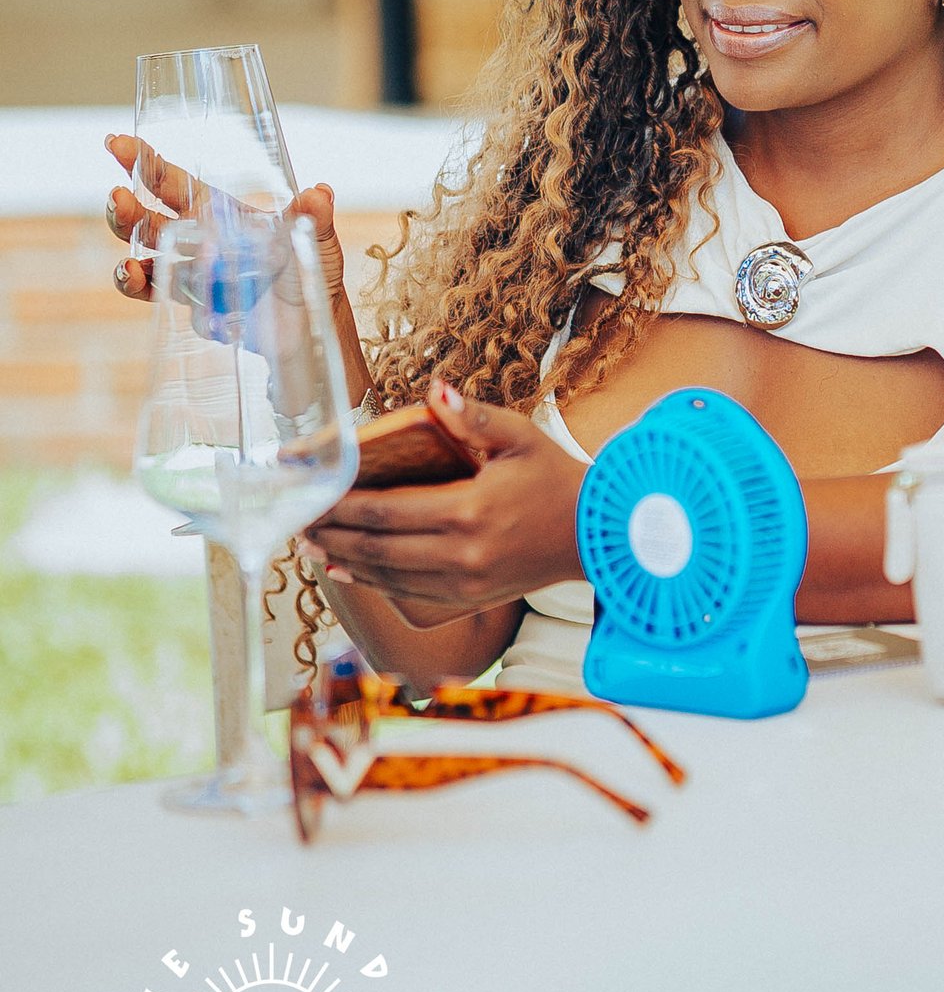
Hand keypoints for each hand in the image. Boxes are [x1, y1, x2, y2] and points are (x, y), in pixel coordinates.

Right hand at [105, 133, 344, 307]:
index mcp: (218, 211)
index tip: (117, 144)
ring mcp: (192, 274)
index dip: (143, 161)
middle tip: (119, 198)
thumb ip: (314, 217)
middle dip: (126, 209)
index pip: (171, 181)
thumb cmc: (311, 269)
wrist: (313, 321)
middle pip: (147, 221)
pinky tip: (142, 284)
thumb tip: (319, 194)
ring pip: (146, 262)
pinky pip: (162, 299)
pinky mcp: (195, 307)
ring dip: (131, 263)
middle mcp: (198, 239)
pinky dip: (147, 292)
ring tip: (129, 266)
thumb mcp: (315, 238)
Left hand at [304, 382, 581, 616]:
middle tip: (296, 518)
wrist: (597, 535)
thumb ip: (473, 417)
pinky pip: (406, 592)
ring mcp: (463, 583)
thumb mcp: (521, 437)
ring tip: (310, 542)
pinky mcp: (467, 599)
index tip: (310, 493)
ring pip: (385, 574)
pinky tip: (347, 568)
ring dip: (343, 558)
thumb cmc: (556, 479)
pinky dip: (371, 580)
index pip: (385, 510)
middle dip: (331, 532)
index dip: (340, 505)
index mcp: (469, 510)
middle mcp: (461, 554)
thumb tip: (434, 392)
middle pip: (375, 546)